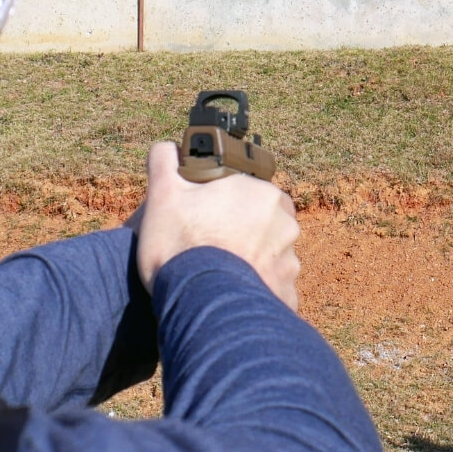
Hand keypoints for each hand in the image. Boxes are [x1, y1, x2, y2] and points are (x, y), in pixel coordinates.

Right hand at [133, 142, 300, 310]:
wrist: (198, 302)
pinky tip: (231, 296)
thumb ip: (165, 163)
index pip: (252, 195)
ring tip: (219, 275)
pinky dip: (255, 292)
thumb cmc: (181, 246)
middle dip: (243, 234)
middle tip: (213, 247)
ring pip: (270, 258)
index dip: (229, 206)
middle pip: (264, 226)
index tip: (210, 219)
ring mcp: (289, 263)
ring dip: (251, 264)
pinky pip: (272, 290)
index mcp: (263, 196)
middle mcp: (286, 226)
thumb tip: (166, 149)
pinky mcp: (286, 295)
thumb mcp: (163, 196)